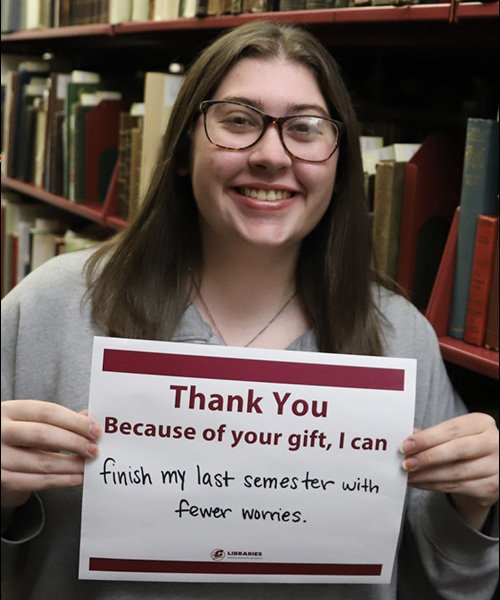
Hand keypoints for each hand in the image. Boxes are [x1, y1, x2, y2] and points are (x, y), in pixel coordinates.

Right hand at [1, 400, 99, 508]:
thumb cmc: (19, 440)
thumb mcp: (33, 423)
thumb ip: (61, 420)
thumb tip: (91, 417)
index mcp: (10, 410)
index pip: (47, 412)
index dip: (74, 421)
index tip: (95, 430)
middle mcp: (0, 431)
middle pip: (42, 434)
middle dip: (73, 442)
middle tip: (93, 449)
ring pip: (40, 461)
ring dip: (70, 465)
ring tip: (87, 466)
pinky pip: (34, 481)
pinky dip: (59, 481)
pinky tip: (75, 478)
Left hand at [401, 412, 498, 529]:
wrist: (486, 470)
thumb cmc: (464, 447)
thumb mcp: (452, 435)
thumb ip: (432, 435)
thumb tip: (407, 438)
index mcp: (482, 423)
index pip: (452, 429)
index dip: (427, 438)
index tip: (406, 445)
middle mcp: (494, 443)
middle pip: (456, 450)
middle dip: (427, 457)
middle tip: (406, 463)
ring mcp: (496, 466)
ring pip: (456, 472)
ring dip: (428, 475)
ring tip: (409, 475)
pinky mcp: (492, 487)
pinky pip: (458, 487)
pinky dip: (435, 485)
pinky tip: (420, 482)